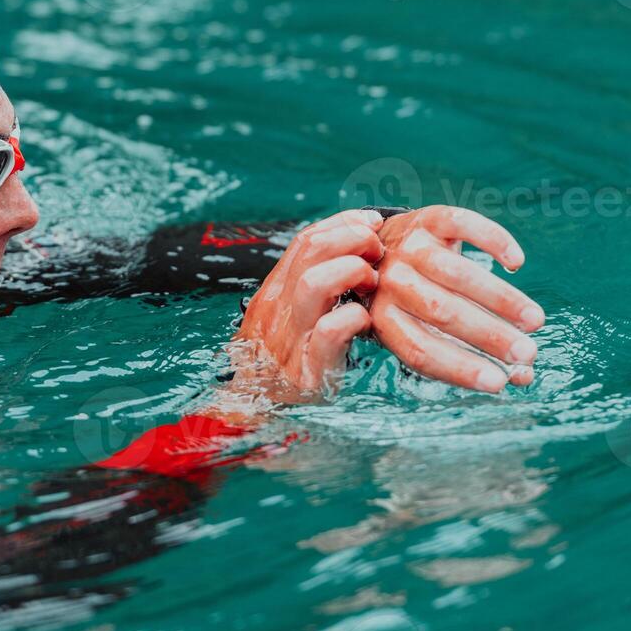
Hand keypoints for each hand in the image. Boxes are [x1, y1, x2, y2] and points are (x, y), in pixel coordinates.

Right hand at [234, 210, 384, 392]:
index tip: (371, 222)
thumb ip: (311, 287)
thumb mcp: (288, 317)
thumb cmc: (283, 359)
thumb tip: (351, 251)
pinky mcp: (307, 371)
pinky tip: (366, 321)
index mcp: (274, 292)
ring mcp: (289, 339)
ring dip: (351, 272)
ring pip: (314, 284)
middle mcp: (277, 310)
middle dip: (351, 240)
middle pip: (310, 252)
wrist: (252, 409)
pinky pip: (330, 332)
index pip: (305, 240)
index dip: (341, 224)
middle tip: (378, 251)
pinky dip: (354, 318)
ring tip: (371, 283)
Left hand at [368, 205, 543, 392]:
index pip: (421, 349)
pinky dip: (492, 239)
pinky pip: (462, 224)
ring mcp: (409, 248)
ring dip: (500, 298)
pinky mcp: (428, 218)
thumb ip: (467, 353)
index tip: (499, 382)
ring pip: (457, 273)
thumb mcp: (423, 330)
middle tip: (527, 353)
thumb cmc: (411, 302)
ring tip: (535, 320)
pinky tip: (516, 262)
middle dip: (489, 336)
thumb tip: (523, 377)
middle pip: (442, 312)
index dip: (460, 368)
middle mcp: (392, 282)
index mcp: (384, 319)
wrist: (377, 248)